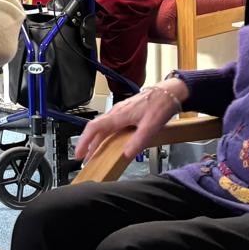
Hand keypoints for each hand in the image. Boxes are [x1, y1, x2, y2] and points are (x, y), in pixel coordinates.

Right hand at [73, 80, 187, 161]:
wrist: (169, 92)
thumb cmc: (160, 105)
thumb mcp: (151, 126)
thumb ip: (138, 141)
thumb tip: (126, 154)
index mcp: (119, 116)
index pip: (94, 128)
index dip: (84, 141)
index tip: (79, 153)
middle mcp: (116, 113)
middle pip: (95, 129)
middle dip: (87, 144)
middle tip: (83, 158)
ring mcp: (120, 112)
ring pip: (102, 127)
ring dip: (95, 140)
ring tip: (93, 153)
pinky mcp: (125, 113)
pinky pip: (109, 125)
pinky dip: (104, 135)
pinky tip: (108, 141)